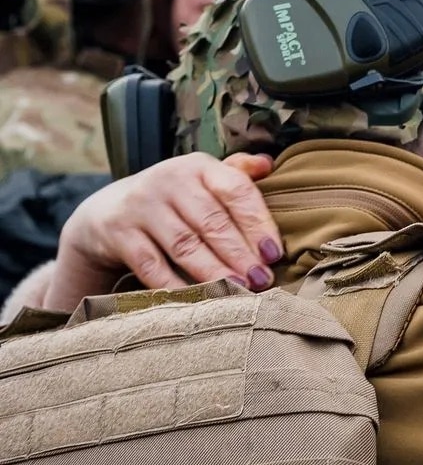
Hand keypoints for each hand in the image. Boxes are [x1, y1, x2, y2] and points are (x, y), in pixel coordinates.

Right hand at [44, 152, 280, 312]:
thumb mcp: (201, 179)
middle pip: (212, 221)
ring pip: (184, 245)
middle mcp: (169, 180)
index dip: (258, 222)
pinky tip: (197, 300)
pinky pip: (151, 264)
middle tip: (262, 280)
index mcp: (198, 166)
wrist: (107, 211)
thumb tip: (269, 164)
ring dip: (214, 271)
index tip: (274, 253)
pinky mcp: (118, 233)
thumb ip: (235, 173)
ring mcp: (141, 206)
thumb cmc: (173, 199)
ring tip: (239, 290)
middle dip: (240, 254)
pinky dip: (175, 285)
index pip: (236, 190)